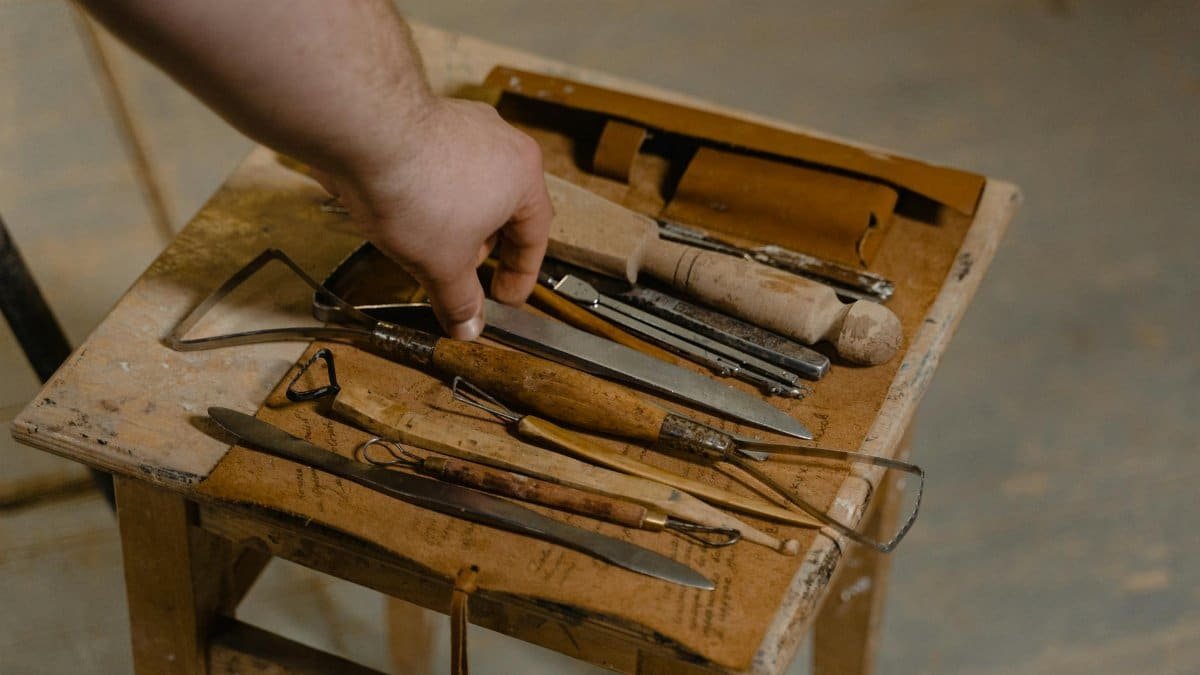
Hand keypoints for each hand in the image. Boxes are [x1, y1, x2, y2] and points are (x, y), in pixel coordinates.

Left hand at [315, 98, 552, 339]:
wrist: (363, 131)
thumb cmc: (417, 189)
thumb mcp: (443, 263)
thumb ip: (460, 299)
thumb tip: (468, 326)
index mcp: (523, 176)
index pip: (535, 236)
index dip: (520, 275)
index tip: (504, 297)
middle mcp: (501, 143)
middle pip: (503, 209)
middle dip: (482, 249)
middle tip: (460, 278)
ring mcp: (464, 124)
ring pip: (469, 187)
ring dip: (454, 223)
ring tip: (425, 247)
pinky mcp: (426, 118)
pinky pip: (438, 168)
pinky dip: (428, 196)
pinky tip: (402, 215)